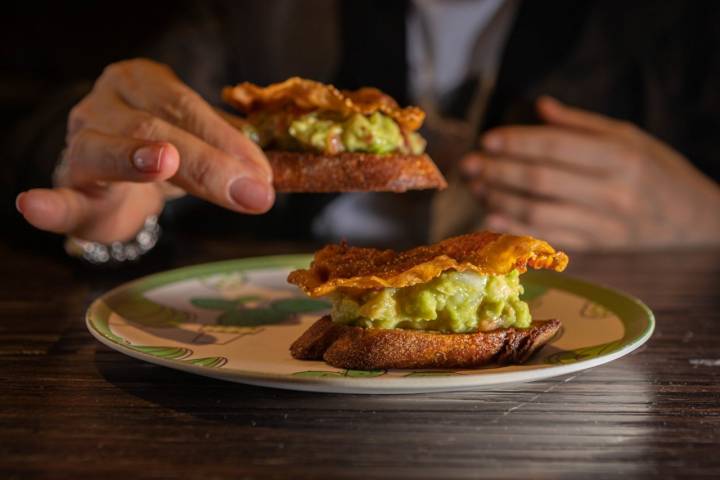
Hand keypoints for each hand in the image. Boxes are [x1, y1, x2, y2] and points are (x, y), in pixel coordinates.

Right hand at [15, 58, 273, 242]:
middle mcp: (106, 105)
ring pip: (107, 150)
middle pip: (154, 127)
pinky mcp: (67, 189)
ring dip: (137, 159)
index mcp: (143, 83)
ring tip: (165, 162)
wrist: (114, 182)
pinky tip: (33, 205)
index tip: (262, 175)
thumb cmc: (163, 154)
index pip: (187, 106)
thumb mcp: (201, 143)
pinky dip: (46, 205)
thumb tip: (265, 178)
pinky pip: (57, 197)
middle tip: (250, 193)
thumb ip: (232, 155)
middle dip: (207, 161)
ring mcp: (80, 144)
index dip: (227, 141)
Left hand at [461, 96, 719, 248]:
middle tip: (468, 164)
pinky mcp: (595, 247)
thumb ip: (582, 124)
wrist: (693, 220)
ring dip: (500, 198)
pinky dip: (516, 226)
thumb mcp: (630, 137)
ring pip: (539, 211)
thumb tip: (539, 106)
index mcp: (620, 157)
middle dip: (498, 170)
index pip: (557, 148)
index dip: (518, 143)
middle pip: (541, 181)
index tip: (487, 139)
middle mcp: (610, 193)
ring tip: (476, 186)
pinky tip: (491, 216)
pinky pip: (548, 236)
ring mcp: (602, 224)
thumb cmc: (658, 171)